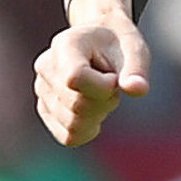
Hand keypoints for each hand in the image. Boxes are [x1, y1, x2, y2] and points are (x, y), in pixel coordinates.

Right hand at [35, 6, 150, 146]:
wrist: (100, 44)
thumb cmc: (118, 45)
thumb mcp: (134, 48)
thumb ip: (136, 68)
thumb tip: (138, 89)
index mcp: (66, 45)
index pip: (75, 78)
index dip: (103, 86)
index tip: (115, 78)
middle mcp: (46, 67)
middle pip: (77, 105)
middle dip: (106, 101)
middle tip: (113, 85)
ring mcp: (42, 90)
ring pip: (73, 125)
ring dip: (98, 115)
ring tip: (101, 94)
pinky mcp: (45, 110)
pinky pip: (69, 137)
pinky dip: (88, 129)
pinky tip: (95, 110)